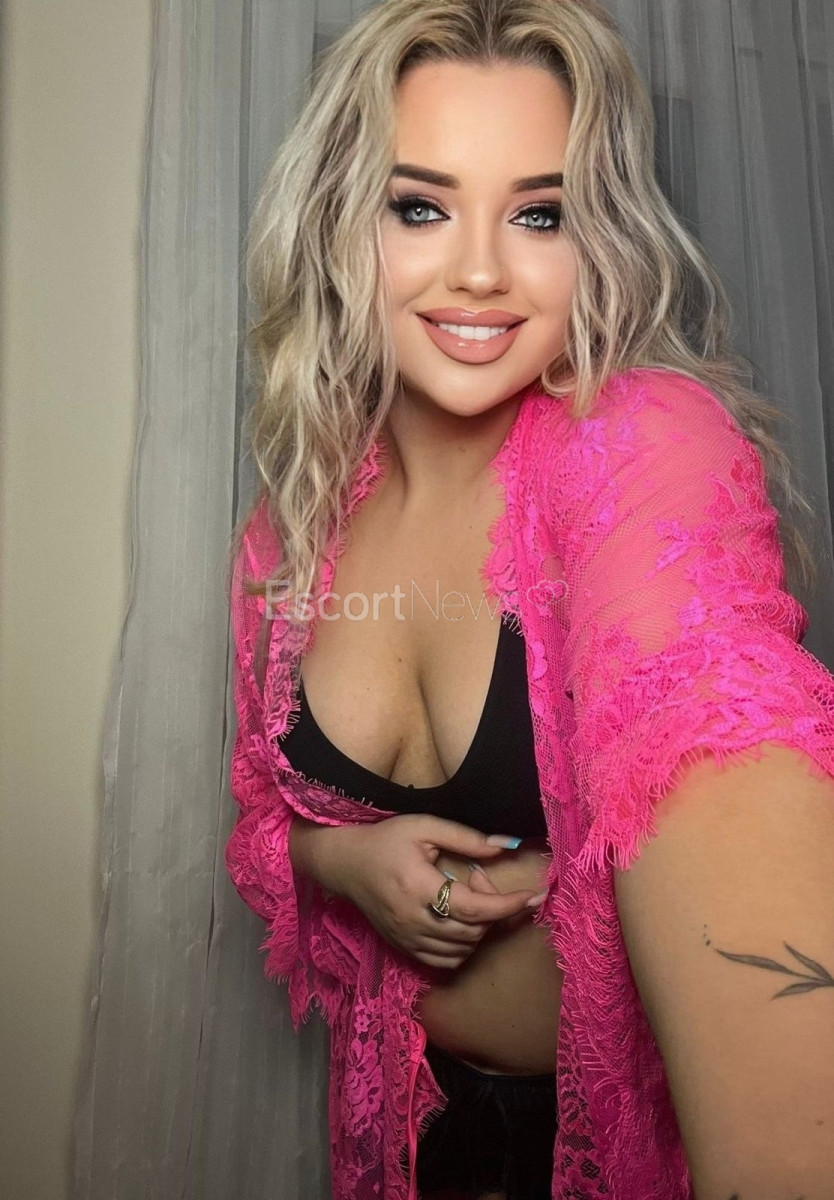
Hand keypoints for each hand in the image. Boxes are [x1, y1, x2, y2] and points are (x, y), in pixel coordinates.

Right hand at [335, 813, 540, 969]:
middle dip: (492, 909)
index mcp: (419, 887)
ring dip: (479, 927)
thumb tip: (506, 845)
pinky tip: (461, 922)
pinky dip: (463, 947)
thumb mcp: (424, 827)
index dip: (507, 905)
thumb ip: (465, 837)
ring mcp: (407, 938)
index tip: (532, 896)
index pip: (474, 907)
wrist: (345, 863)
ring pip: (462, 949)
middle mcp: (413, 919)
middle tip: (482, 879)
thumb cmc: (385, 840)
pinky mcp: (403, 948)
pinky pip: (445, 961)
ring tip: (469, 897)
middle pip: (472, 931)